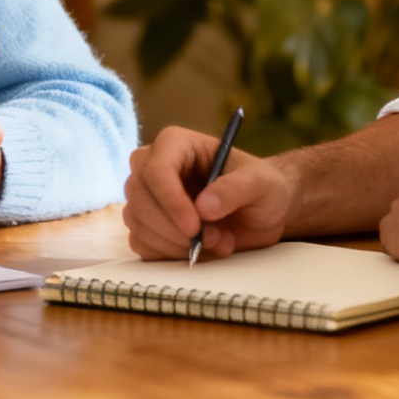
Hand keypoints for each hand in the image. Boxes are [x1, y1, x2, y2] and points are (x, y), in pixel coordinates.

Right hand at [122, 125, 293, 260]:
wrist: (260, 212)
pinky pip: (142, 243)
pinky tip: (199, 250)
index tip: (194, 227)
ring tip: (217, 242)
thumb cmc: (261, 187)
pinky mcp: (148, 225)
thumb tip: (204, 207)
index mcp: (176, 144)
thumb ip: (235, 189)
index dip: (171, 200)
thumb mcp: (260, 184)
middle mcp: (153, 166)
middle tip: (213, 239)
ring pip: (137, 222)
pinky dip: (171, 254)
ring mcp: (147, 197)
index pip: (157, 168)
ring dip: (176, 244)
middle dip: (174, 227)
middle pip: (139, 196)